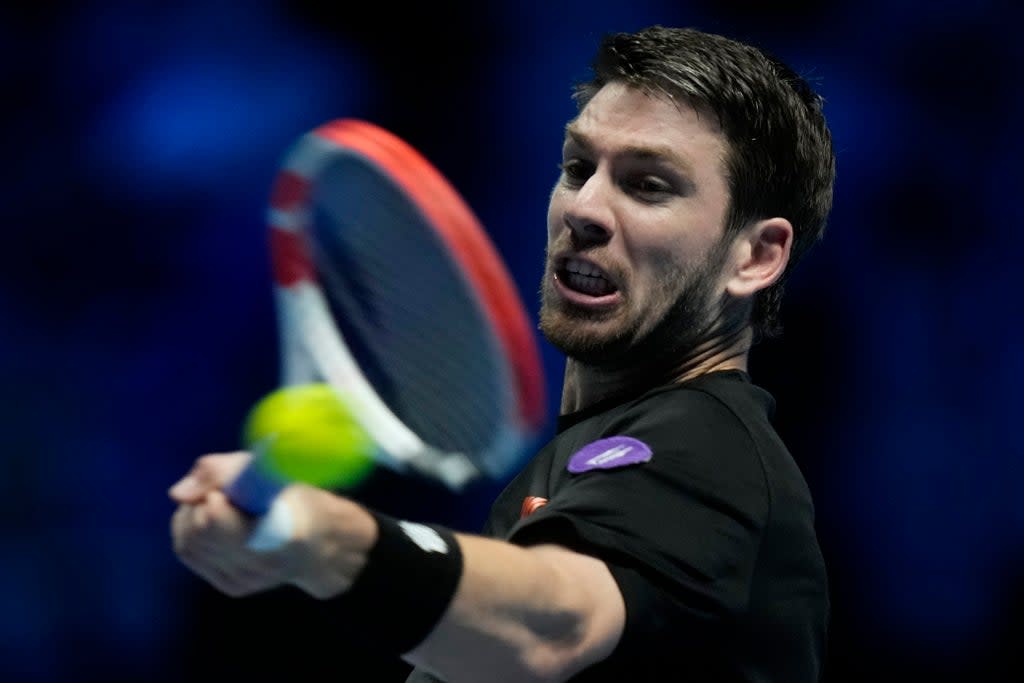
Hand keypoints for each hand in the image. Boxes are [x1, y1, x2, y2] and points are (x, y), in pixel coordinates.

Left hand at [169, 451, 376, 598]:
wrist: (320, 540)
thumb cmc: (295, 496)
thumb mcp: (269, 470)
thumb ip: (223, 471)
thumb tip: (177, 493)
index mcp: (283, 534)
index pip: (216, 519)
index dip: (212, 495)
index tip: (226, 487)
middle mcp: (263, 566)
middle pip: (198, 531)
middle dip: (199, 503)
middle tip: (222, 492)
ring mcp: (246, 581)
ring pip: (188, 543)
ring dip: (193, 516)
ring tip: (220, 505)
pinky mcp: (232, 587)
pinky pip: (191, 554)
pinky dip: (193, 532)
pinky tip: (215, 521)